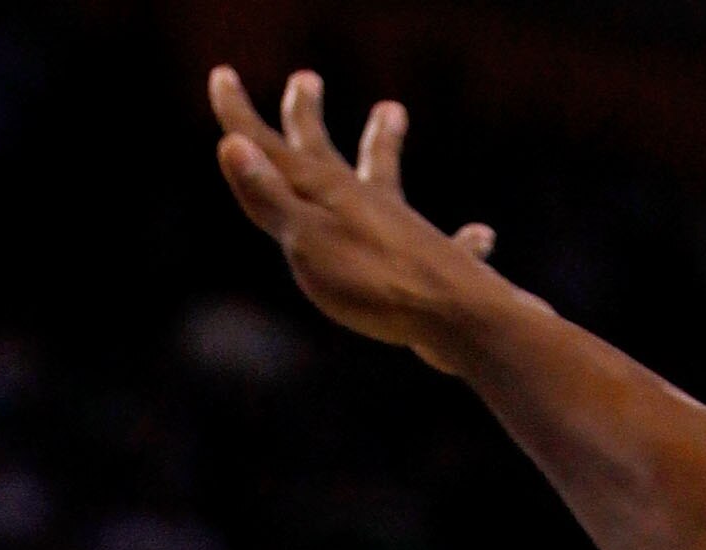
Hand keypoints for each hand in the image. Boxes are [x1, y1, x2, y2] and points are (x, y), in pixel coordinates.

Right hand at [209, 67, 501, 373]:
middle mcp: (362, 201)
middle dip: (307, 116)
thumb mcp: (308, 243)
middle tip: (307, 78)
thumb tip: (231, 146)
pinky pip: (452, 244)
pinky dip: (464, 238)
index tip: (223, 75)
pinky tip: (483, 233)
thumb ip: (272, 199)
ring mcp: (401, 230)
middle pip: (325, 152)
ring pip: (386, 177)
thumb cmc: (377, 284)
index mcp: (324, 193)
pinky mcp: (436, 266)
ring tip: (392, 110)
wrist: (456, 317)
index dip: (241, 117)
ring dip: (384, 143)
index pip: (271, 150)